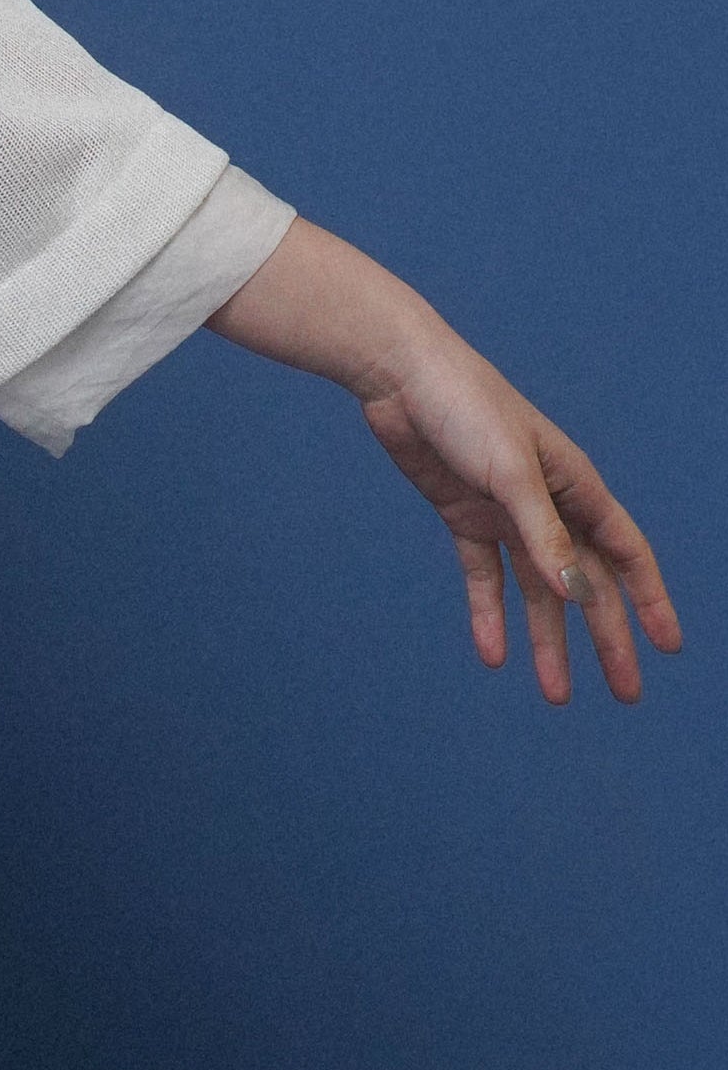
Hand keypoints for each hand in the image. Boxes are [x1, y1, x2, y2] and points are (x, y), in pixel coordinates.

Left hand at [355, 332, 678, 705]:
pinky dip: (487, 613)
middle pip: (585, 583)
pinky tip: (492, 654)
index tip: (668, 646)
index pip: (625, 553)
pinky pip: (483, 575)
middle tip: (623, 694)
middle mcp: (547, 504)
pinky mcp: (463, 514)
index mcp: (575, 486)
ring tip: (556, 695)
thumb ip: (542, 532)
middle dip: (606, 638)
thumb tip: (576, 591)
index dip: (649, 600)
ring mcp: (505, 512)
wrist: (399, 374)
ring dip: (546, 640)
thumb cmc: (464, 406)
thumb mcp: (510, 472)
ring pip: (536, 590)